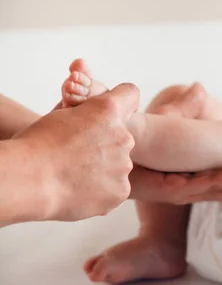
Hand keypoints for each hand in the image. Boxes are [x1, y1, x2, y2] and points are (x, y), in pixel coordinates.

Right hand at [14, 83, 138, 220]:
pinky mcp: (121, 190)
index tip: (112, 112)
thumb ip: (86, 112)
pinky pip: (115, 188)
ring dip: (102, 169)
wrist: (29, 180)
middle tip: (77, 155)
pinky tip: (79, 190)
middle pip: (121, 136)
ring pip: (118, 164)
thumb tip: (93, 114)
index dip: (122, 101)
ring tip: (73, 175)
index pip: (130, 93)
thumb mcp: (61, 114)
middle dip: (105, 144)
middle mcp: (123, 136)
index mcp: (108, 111)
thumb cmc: (37, 145)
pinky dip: (101, 190)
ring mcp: (124, 165)